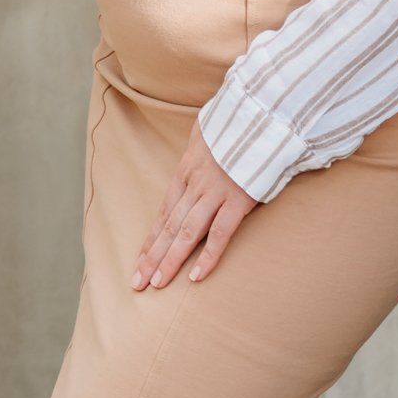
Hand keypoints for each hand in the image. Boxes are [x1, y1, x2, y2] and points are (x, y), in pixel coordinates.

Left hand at [132, 120, 257, 288]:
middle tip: (137, 282)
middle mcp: (196, 184)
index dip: (152, 237)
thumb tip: (201, 137)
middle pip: (169, 226)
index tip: (141, 258)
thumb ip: (202, 140)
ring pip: (187, 233)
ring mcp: (216, 193)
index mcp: (187, 170)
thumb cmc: (236, 119)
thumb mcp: (208, 127)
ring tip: (157, 284)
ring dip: (170, 260)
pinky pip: (220, 233)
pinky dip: (207, 256)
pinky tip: (195, 277)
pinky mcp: (238, 199)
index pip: (165, 210)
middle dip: (152, 256)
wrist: (260, 113)